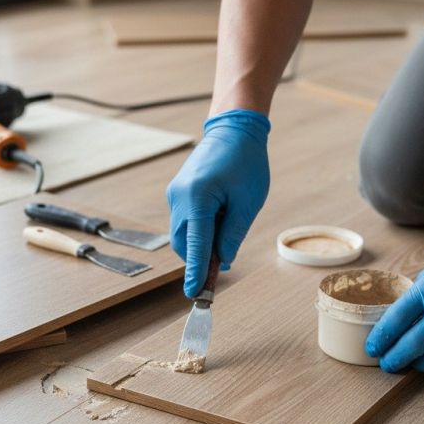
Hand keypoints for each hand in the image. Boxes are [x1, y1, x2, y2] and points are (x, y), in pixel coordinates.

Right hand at [167, 109, 269, 296]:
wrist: (234, 128)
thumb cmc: (246, 162)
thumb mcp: (248, 202)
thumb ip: (233, 234)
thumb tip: (223, 260)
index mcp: (197, 199)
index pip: (195, 246)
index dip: (195, 273)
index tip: (194, 295)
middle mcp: (179, 197)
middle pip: (182, 243)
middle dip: (199, 257)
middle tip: (224, 261)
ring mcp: (175, 193)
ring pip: (183, 232)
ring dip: (201, 241)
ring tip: (227, 226)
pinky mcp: (178, 190)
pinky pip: (185, 219)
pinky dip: (199, 227)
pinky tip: (220, 216)